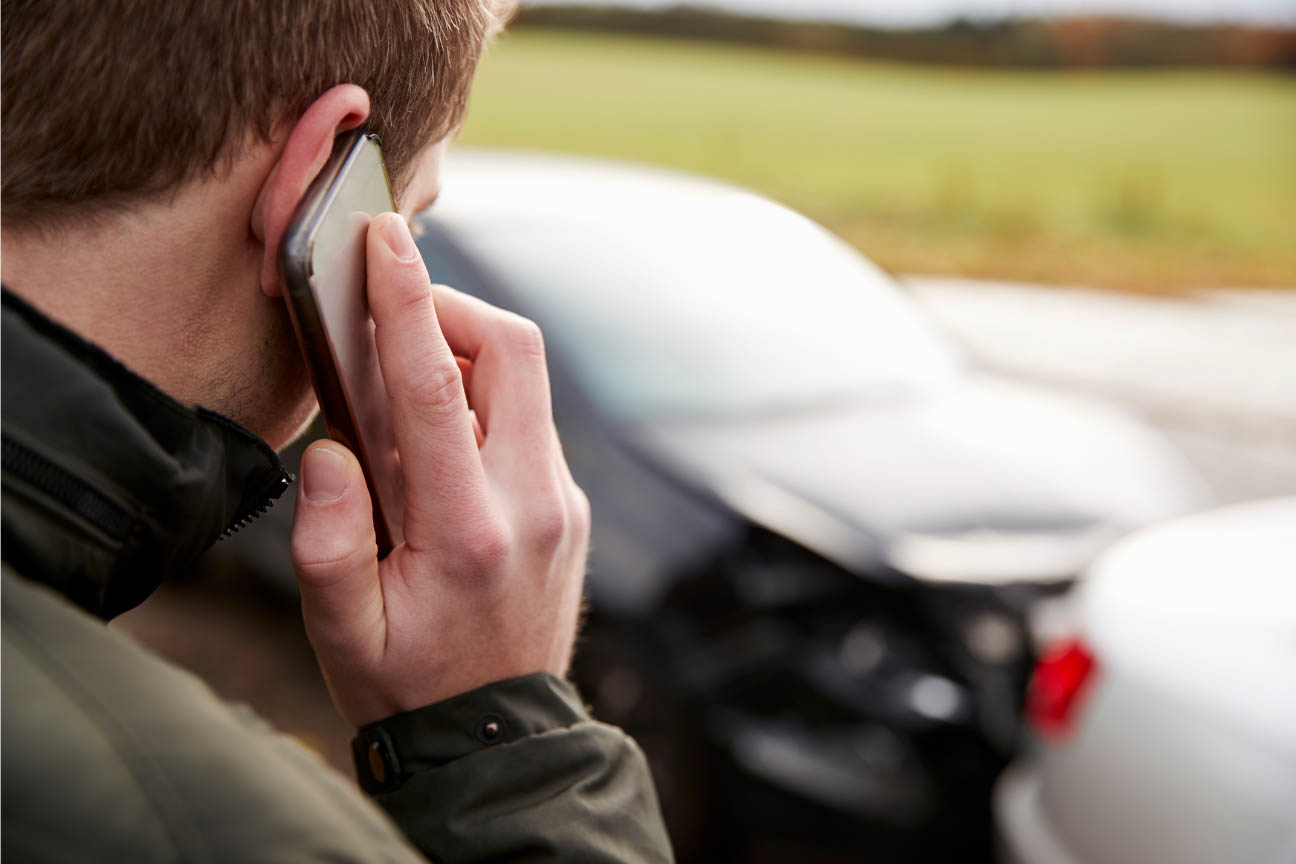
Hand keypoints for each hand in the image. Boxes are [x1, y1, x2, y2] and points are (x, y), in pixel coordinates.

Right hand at [290, 213, 589, 727]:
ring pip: (527, 381)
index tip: (384, 238)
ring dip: (466, 358)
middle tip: (392, 322)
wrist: (497, 737)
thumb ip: (326, 537)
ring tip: (404, 393)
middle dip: (452, 310)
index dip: (406, 300)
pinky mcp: (568, 506)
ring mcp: (561, 502)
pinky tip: (439, 442)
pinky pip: (529, 421)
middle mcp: (532, 504)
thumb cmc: (408, 684)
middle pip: (513, 352)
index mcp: (468, 530)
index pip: (435, 385)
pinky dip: (483, 402)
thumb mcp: (342, 629)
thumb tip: (332, 448)